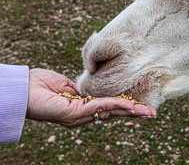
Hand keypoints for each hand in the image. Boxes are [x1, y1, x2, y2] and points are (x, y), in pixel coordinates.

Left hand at [26, 69, 155, 127]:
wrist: (23, 88)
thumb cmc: (42, 84)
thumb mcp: (69, 85)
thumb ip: (84, 89)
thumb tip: (95, 88)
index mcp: (84, 108)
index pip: (109, 108)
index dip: (126, 106)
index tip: (142, 105)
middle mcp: (83, 116)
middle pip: (114, 114)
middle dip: (134, 113)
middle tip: (153, 113)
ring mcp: (80, 116)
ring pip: (110, 112)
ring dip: (131, 111)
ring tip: (148, 112)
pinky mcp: (75, 113)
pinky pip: (100, 107)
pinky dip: (116, 105)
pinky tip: (130, 105)